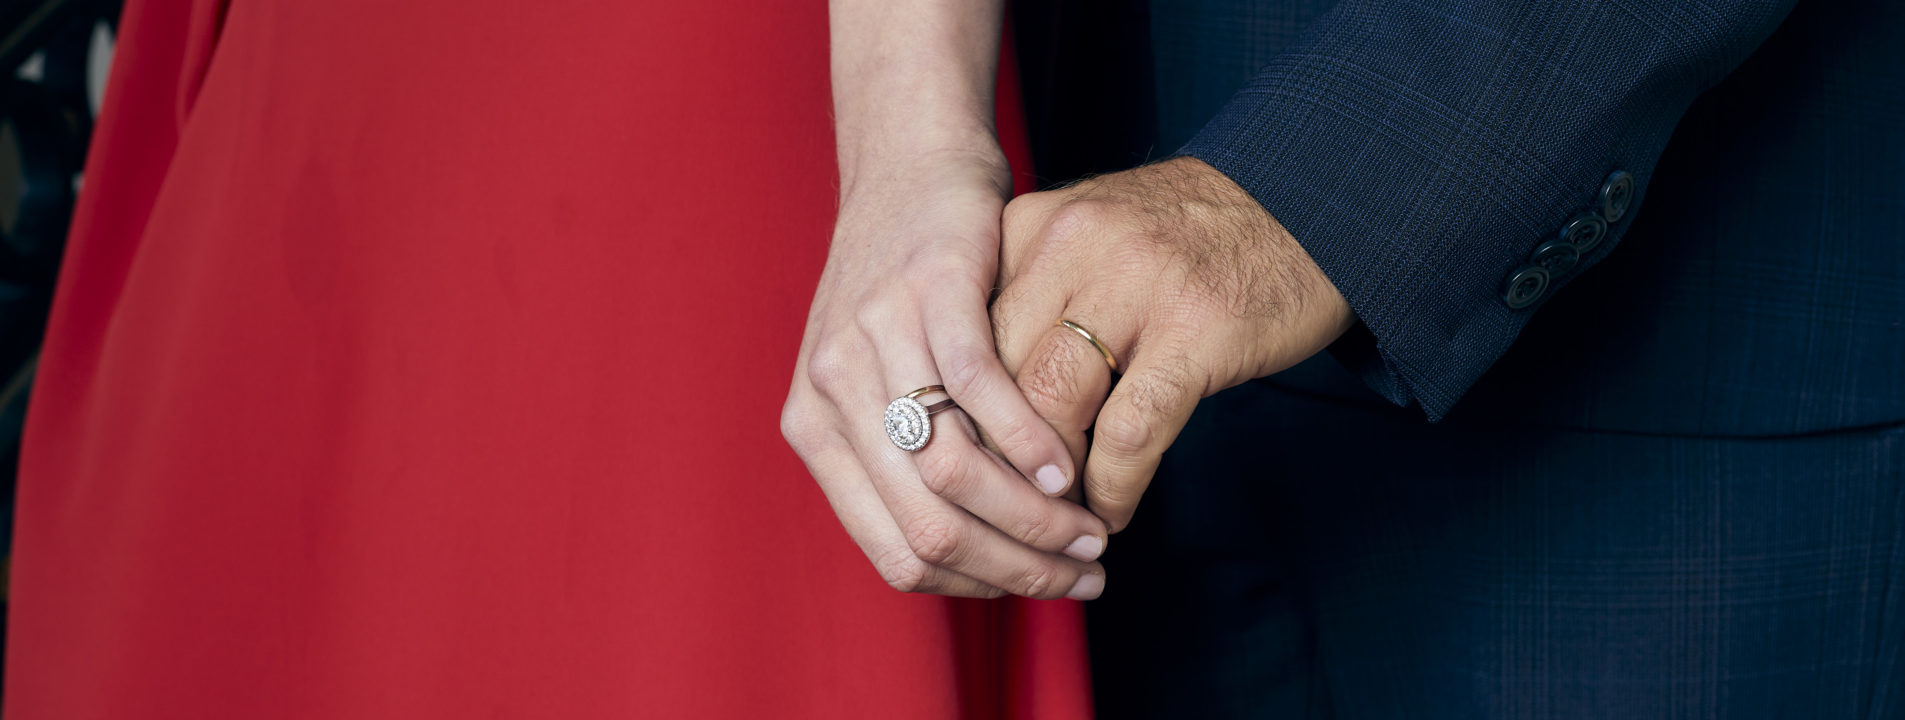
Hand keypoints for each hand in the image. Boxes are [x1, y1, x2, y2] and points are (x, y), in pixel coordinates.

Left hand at [782, 148, 1109, 599]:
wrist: (910, 168)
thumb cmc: (909, 291)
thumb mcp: (884, 385)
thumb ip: (909, 467)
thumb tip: (976, 564)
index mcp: (815, 432)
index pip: (896, 554)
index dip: (979, 587)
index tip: (1045, 587)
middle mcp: (829, 393)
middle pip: (928, 526)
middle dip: (1017, 566)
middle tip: (1084, 570)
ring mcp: (871, 340)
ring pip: (952, 470)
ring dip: (1032, 514)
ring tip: (1087, 524)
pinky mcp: (924, 289)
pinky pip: (978, 391)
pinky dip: (1030, 440)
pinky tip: (1069, 463)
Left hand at [992, 157, 1354, 532]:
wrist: (1306, 200)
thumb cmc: (1186, 235)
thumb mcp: (1087, 235)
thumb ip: (1027, 294)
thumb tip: (970, 398)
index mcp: (1032, 224)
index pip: (962, 335)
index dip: (958, 413)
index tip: (967, 464)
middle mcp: (1073, 245)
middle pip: (994, 374)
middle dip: (995, 456)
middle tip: (1005, 505)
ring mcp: (1136, 285)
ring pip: (1049, 405)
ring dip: (1048, 481)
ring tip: (1058, 518)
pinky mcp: (1196, 330)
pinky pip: (1128, 432)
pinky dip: (1111, 487)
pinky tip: (1112, 512)